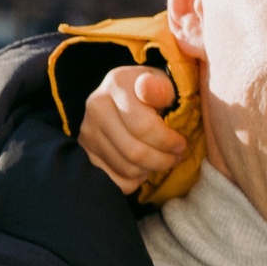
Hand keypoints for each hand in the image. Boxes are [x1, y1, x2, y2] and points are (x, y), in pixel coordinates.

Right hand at [79, 67, 186, 192]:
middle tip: (175, 158)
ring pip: (125, 168)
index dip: (168, 141)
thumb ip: (160, 88)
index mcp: (117, 85)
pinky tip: (143, 169)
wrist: (124, 95)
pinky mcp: (85, 150)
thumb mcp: (162, 83)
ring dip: (149, 170)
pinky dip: (133, 182)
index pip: (144, 126)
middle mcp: (96, 107)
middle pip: (134, 151)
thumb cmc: (152, 91)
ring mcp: (87, 131)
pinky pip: (113, 180)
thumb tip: (146, 87)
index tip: (181, 144)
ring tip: (161, 160)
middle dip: (162, 160)